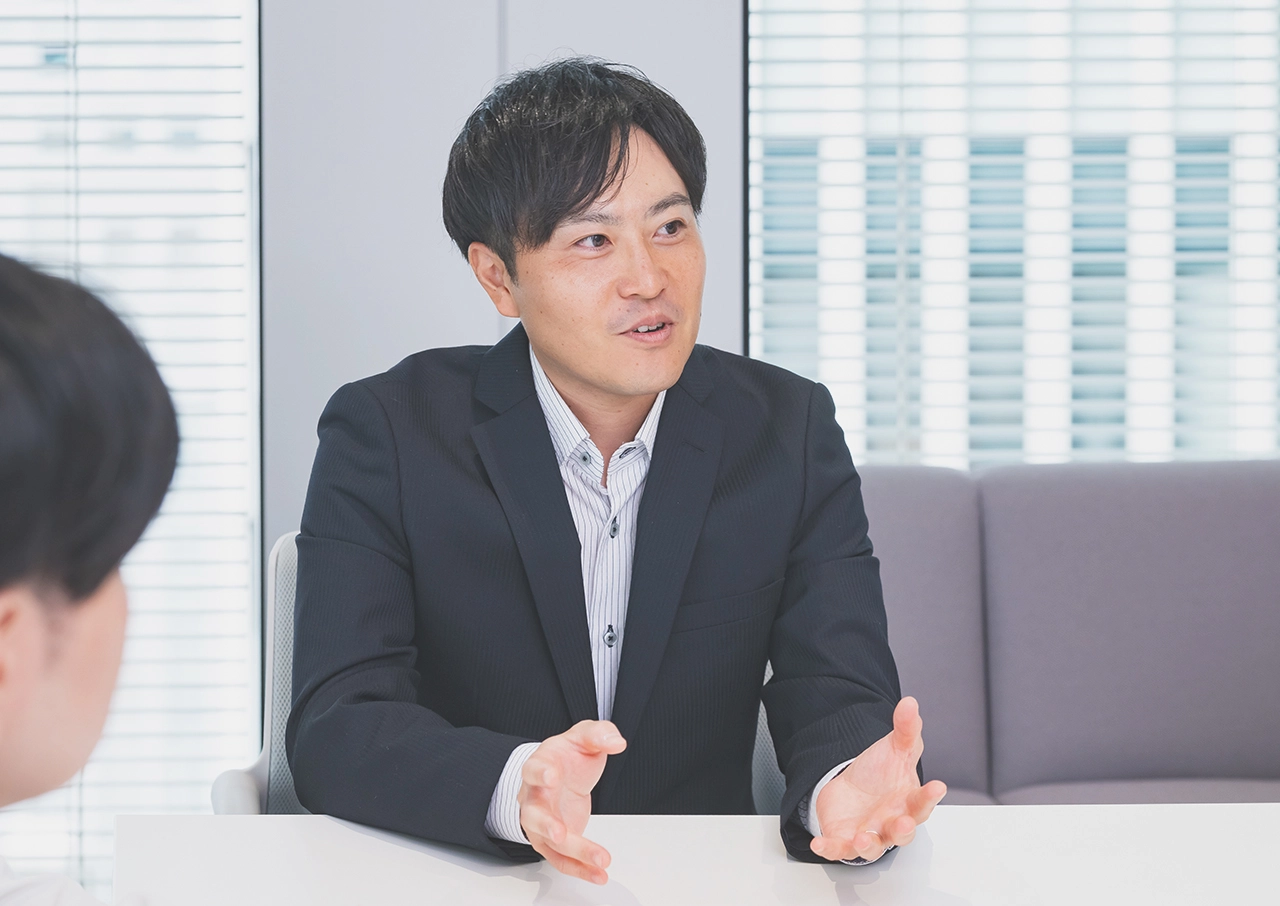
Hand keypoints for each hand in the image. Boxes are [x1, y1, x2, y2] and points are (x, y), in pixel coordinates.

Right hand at [518, 719, 626, 884]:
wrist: (561, 772)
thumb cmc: (568, 755)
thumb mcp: (585, 736)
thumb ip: (599, 734)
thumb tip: (616, 741)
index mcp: (539, 766)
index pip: (533, 769)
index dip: (541, 773)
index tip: (552, 776)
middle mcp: (533, 797)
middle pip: (534, 814)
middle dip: (546, 825)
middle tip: (560, 833)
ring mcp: (540, 822)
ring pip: (550, 842)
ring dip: (574, 853)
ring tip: (600, 859)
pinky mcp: (551, 840)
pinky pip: (562, 859)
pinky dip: (580, 869)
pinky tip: (599, 874)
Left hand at [810, 696, 946, 861]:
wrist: (853, 789)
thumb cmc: (881, 774)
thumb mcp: (895, 748)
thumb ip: (906, 729)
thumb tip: (909, 703)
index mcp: (908, 802)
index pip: (922, 802)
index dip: (930, 796)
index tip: (937, 786)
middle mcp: (890, 823)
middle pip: (902, 832)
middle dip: (903, 830)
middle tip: (903, 823)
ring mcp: (868, 834)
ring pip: (872, 846)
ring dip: (868, 844)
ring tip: (863, 837)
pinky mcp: (843, 839)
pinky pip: (837, 848)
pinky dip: (829, 848)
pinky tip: (820, 843)